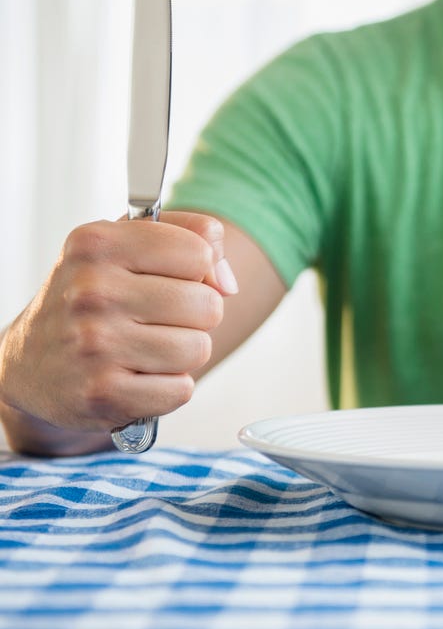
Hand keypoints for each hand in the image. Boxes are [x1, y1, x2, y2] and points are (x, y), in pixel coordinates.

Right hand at [0, 212, 237, 438]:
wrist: (29, 364)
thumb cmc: (94, 297)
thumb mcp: (127, 244)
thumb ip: (192, 235)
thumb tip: (228, 284)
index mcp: (97, 244)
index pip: (199, 252)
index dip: (195, 270)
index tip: (165, 278)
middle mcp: (91, 291)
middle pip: (208, 304)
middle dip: (194, 316)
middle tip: (154, 320)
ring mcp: (94, 345)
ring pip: (199, 349)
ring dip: (183, 354)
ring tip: (145, 348)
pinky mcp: (102, 393)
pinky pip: (181, 390)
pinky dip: (168, 388)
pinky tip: (136, 376)